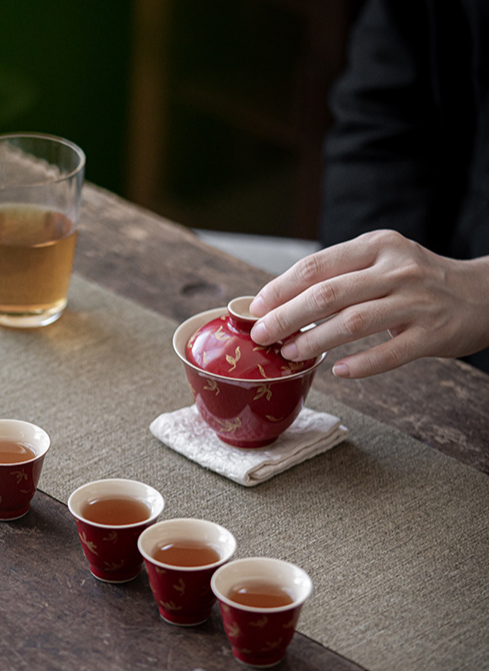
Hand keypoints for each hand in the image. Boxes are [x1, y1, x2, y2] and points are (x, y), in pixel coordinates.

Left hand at [248, 230, 488, 377]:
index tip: (255, 308)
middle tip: (262, 335)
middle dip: (287, 316)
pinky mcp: (433, 333)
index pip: (317, 266)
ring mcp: (417, 302)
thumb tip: (278, 303)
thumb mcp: (380, 262)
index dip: (280, 288)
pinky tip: (339, 372)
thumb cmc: (415, 281)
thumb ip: (338, 277)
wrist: (482, 294)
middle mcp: (397, 269)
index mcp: (376, 247)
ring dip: (316, 340)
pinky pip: (391, 353)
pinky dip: (362, 365)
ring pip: (354, 322)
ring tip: (290, 353)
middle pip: (328, 294)